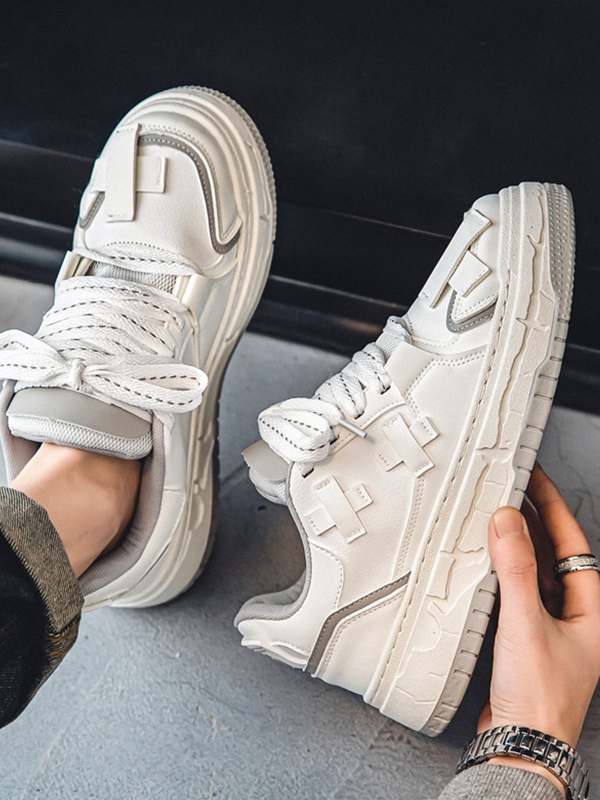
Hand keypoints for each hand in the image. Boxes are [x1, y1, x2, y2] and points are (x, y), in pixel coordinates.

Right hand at [477, 463, 599, 793]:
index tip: (532, 477)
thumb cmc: (541, 699)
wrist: (521, 744)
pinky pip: (512, 590)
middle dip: (531, 520)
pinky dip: (498, 572)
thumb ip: (515, 570)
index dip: (551, 505)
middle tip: (507, 489)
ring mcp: (547, 625)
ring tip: (492, 517)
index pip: (571, 540)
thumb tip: (507, 522)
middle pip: (552, 552)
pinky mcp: (522, 637)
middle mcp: (572, 613)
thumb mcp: (527, 623)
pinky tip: (482, 563)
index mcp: (590, 607)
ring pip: (531, 570)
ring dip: (513, 545)